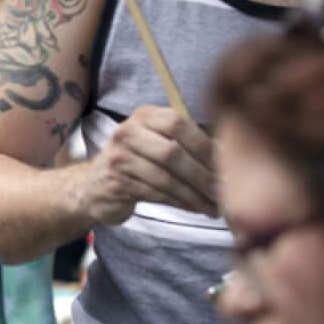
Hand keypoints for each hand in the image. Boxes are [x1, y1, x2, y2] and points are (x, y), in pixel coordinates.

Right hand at [77, 105, 217, 224]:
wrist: (94, 185)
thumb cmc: (139, 162)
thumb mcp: (158, 141)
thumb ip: (188, 142)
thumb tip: (229, 157)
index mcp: (144, 116)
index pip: (178, 123)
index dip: (204, 144)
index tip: (226, 164)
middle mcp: (127, 132)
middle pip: (172, 153)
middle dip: (202, 175)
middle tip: (224, 191)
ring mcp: (118, 158)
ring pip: (165, 178)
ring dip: (194, 195)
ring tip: (214, 206)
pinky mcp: (116, 184)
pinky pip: (155, 194)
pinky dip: (179, 203)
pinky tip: (194, 208)